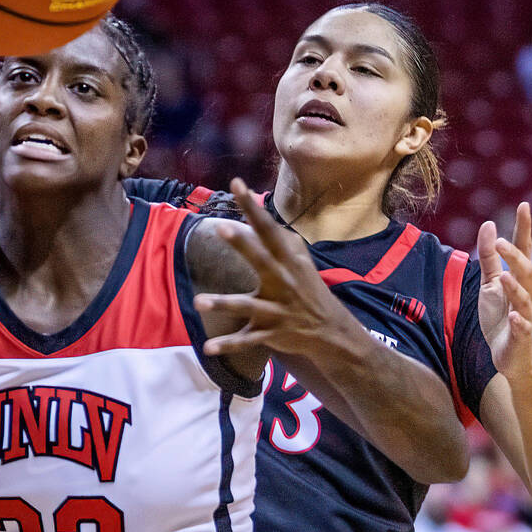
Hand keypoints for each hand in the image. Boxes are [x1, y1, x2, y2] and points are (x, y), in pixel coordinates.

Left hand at [196, 178, 355, 356]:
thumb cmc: (308, 289)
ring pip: (247, 306)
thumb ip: (280, 240)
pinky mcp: (270, 333)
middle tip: (220, 228)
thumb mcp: (300, 262)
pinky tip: (207, 347)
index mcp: (288, 261)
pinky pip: (246, 340)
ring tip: (199, 301)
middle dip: (242, 245)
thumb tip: (259, 215)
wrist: (331, 331)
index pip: (268, 229)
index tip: (236, 184)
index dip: (253, 207)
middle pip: (260, 260)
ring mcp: (276, 310)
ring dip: (224, 303)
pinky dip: (227, 345)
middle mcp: (282, 282)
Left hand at [477, 202, 531, 378]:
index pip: (524, 249)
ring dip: (515, 288)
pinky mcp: (522, 337)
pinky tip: (514, 317)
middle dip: (515, 256)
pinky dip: (520, 322)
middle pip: (526, 271)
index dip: (524, 228)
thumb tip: (488, 224)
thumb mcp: (490, 284)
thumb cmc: (501, 317)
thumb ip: (489, 257)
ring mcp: (527, 316)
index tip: (524, 205)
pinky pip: (523, 328)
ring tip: (504, 277)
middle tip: (500, 241)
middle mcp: (529, 295)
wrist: (511, 357)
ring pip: (525, 299)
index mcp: (521, 280)